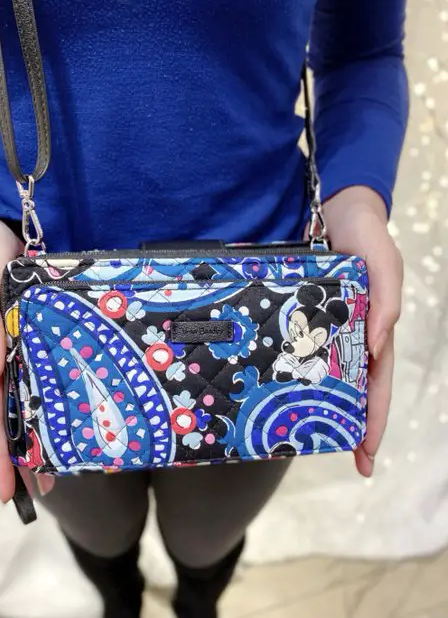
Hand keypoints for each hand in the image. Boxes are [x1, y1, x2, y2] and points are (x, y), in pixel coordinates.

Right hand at [0, 216, 53, 500]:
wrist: (5, 218)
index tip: (10, 492)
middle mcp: (7, 354)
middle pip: (16, 413)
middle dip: (26, 453)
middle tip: (48, 489)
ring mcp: (30, 343)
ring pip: (39, 394)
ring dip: (49, 429)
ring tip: (67, 464)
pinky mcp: (51, 328)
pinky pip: (60, 364)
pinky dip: (66, 389)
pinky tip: (82, 407)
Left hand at [322, 186, 402, 476]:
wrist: (338, 207)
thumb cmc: (368, 235)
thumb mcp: (385, 265)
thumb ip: (386, 302)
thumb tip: (377, 347)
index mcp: (376, 329)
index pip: (378, 384)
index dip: (375, 420)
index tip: (367, 456)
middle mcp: (352, 334)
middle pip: (355, 388)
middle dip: (355, 425)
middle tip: (349, 460)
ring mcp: (328, 326)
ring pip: (326, 373)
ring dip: (323, 404)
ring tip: (306, 435)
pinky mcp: (304, 314)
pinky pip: (301, 348)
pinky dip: (296, 370)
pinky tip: (281, 388)